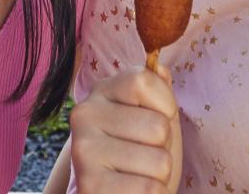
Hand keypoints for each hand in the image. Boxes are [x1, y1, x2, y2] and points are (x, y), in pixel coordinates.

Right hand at [69, 66, 181, 192]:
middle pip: (158, 126)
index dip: (165, 104)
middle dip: (163, 147)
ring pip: (159, 162)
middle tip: (144, 155)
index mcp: (100, 91)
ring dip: (159, 175)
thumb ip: (157, 88)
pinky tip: (132, 190)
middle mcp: (84, 116)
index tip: (157, 118)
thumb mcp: (152, 115)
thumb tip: (160, 67)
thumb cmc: (139, 153)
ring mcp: (83, 152)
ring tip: (139, 174)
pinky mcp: (91, 187)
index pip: (143, 80)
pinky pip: (149, 189)